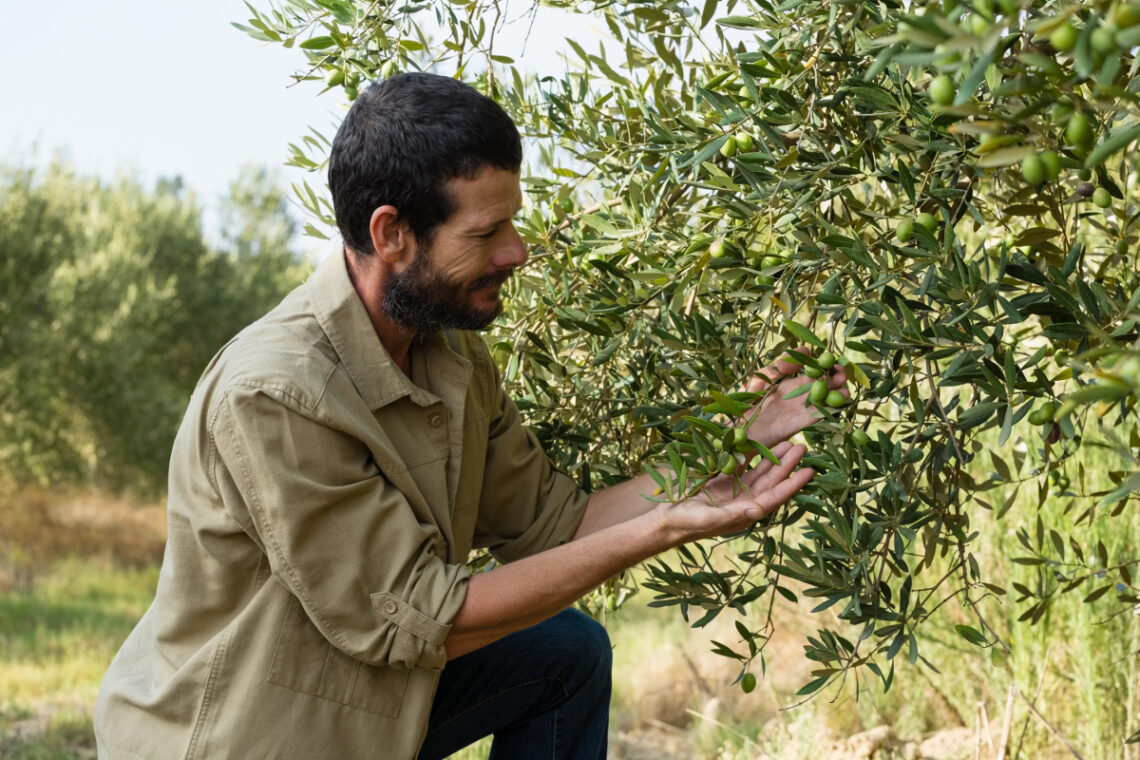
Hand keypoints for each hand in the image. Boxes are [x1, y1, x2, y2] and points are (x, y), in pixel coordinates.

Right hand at [652, 442, 812, 545]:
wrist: (663, 520)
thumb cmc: (686, 523)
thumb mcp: (709, 519)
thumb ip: (733, 515)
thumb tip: (757, 509)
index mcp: (744, 512)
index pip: (774, 496)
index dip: (792, 484)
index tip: (809, 471)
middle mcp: (743, 501)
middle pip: (770, 480)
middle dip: (786, 464)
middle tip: (803, 447)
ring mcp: (732, 490)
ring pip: (758, 471)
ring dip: (772, 458)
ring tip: (788, 443)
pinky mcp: (720, 481)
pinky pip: (739, 465)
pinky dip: (749, 454)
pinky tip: (758, 442)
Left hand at [742, 346, 848, 447]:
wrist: (734, 429)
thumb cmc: (744, 402)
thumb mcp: (759, 378)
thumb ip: (776, 367)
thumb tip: (797, 355)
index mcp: (790, 383)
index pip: (813, 371)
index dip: (825, 365)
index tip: (832, 358)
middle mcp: (798, 397)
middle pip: (823, 386)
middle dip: (836, 379)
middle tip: (844, 373)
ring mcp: (797, 411)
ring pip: (822, 402)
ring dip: (836, 397)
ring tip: (845, 390)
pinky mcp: (794, 425)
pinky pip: (812, 418)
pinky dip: (824, 411)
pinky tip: (835, 406)